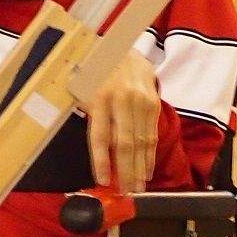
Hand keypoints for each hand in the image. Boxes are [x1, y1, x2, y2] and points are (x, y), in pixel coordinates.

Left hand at [82, 53, 159, 188]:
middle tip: (126, 193)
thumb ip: (89, 115)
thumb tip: (98, 151)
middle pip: (125, 144)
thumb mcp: (83, 88)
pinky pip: (151, 133)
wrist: (121, 44)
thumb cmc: (94, 71)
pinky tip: (148, 170)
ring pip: (141, 141)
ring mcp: (141, 100)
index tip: (103, 181)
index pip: (100, 136)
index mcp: (99, 96)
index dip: (102, 161)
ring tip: (138, 187)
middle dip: (126, 172)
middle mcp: (122, 99)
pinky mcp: (153, 102)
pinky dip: (150, 154)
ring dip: (140, 168)